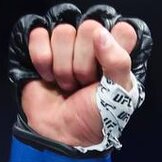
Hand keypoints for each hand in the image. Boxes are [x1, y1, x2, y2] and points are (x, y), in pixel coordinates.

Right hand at [22, 19, 137, 146]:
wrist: (63, 133)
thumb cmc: (95, 117)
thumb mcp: (119, 95)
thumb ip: (119, 62)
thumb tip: (100, 33)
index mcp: (117, 54)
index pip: (122, 29)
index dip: (113, 49)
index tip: (107, 72)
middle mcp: (93, 45)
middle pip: (89, 28)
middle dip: (85, 64)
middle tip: (84, 84)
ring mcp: (67, 45)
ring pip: (62, 31)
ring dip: (63, 67)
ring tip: (68, 85)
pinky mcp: (42, 47)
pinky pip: (39, 34)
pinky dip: (42, 60)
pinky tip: (48, 77)